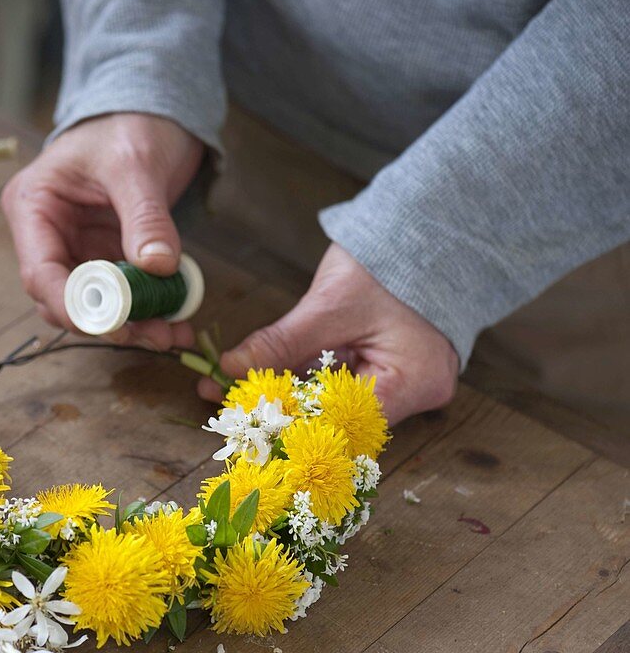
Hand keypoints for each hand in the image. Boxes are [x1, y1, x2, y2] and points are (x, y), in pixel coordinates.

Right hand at [1, 113, 202, 349]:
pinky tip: (177, 321)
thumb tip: (157, 267)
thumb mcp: (137, 164)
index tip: (112, 325)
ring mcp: (77, 249)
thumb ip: (145, 217)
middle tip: (154, 334)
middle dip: (108, 322)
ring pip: (94, 306)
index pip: (39, 271)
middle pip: (64, 299)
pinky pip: (122, 296)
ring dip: (132, 324)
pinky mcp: (105, 257)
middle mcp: (48, 234)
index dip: (71, 306)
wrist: (153, 108)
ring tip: (172, 333)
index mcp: (34, 206)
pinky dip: (148, 311)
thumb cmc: (130, 121)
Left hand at [199, 244, 459, 423]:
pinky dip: (307, 382)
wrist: (422, 231)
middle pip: (339, 418)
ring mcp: (406, 385)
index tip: (245, 415)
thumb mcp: (329, 305)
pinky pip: (342, 387)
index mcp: (414, 383)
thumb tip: (231, 367)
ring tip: (239, 390)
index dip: (291, 421)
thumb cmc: (388, 262)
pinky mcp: (391, 372)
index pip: (343, 421)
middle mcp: (417, 395)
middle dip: (284, 409)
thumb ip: (281, 342)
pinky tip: (266, 378)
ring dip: (290, 396)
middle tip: (232, 402)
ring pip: (335, 404)